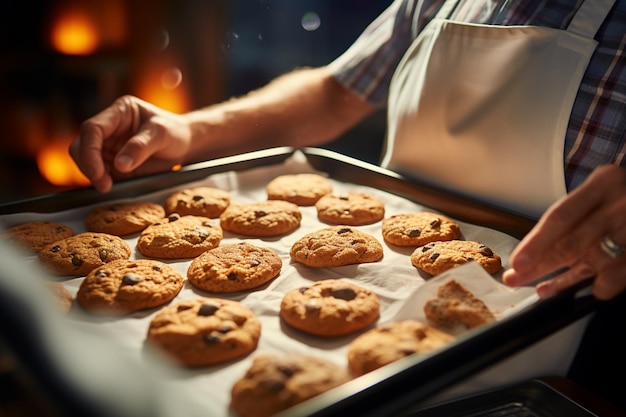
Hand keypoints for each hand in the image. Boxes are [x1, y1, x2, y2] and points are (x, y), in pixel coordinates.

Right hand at [69, 95, 192, 192]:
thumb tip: (120, 165)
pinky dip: (101, 181)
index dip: (90, 151)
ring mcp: (109, 145)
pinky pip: (99, 172)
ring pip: (86, 160)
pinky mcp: (113, 161)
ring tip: (109, 187)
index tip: (98, 172)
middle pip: (82, 145)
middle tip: (104, 185)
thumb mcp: (162, 134)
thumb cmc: (175, 132)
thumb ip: (141, 147)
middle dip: (88, 165)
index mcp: (119, 112)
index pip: (93, 128)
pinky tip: (112, 186)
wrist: (185, 144)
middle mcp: (110, 127)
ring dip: (94, 176)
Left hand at [503, 164, 625, 299]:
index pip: (560, 217)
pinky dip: (601, 286)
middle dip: (540, 265)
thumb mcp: (600, 190)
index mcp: (603, 184)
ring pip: (592, 262)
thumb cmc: (622, 196)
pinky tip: (588, 289)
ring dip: (563, 281)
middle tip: (516, 278)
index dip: (535, 243)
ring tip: (542, 289)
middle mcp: (619, 206)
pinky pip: (616, 275)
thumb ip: (574, 215)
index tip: (516, 262)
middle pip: (571, 243)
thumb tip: (536, 249)